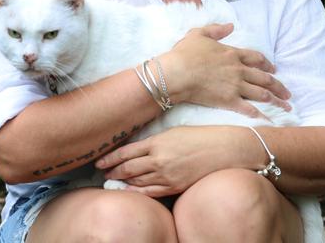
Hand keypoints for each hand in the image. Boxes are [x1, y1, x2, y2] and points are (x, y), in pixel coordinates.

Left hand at [95, 126, 251, 196]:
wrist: (224, 149)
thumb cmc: (202, 137)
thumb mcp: (175, 133)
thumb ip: (156, 141)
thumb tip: (141, 148)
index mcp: (157, 142)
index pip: (125, 152)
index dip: (110, 158)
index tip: (100, 161)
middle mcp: (158, 159)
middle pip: (128, 168)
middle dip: (112, 171)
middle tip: (102, 173)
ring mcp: (166, 175)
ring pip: (136, 181)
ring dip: (122, 182)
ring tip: (112, 182)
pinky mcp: (175, 186)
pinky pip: (151, 192)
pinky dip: (137, 192)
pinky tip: (130, 192)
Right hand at [158, 23, 290, 118]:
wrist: (177, 73)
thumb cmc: (185, 53)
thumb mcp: (199, 34)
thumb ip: (216, 29)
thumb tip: (230, 26)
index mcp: (232, 54)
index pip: (256, 59)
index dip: (267, 64)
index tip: (274, 70)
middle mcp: (238, 70)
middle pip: (265, 78)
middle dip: (278, 86)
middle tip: (287, 93)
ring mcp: (236, 86)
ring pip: (262, 94)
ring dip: (276, 101)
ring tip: (286, 107)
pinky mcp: (229, 101)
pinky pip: (250, 109)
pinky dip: (262, 115)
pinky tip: (270, 120)